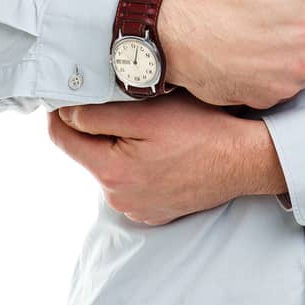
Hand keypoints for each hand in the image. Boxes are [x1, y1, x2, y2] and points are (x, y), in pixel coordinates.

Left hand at [46, 91, 278, 224]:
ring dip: (117, 146)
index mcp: (110, 173)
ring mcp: (136, 208)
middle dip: (95, 128)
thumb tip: (64, 113)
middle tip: (122, 104)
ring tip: (148, 128)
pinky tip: (161, 151)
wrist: (244, 161)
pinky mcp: (153, 211)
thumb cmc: (200, 132)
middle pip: (87, 153)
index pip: (62, 139)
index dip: (60, 112)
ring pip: (109, 167)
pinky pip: (131, 183)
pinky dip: (136, 165)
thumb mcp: (147, 114)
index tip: (67, 93)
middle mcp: (117, 198)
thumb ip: (98, 116)